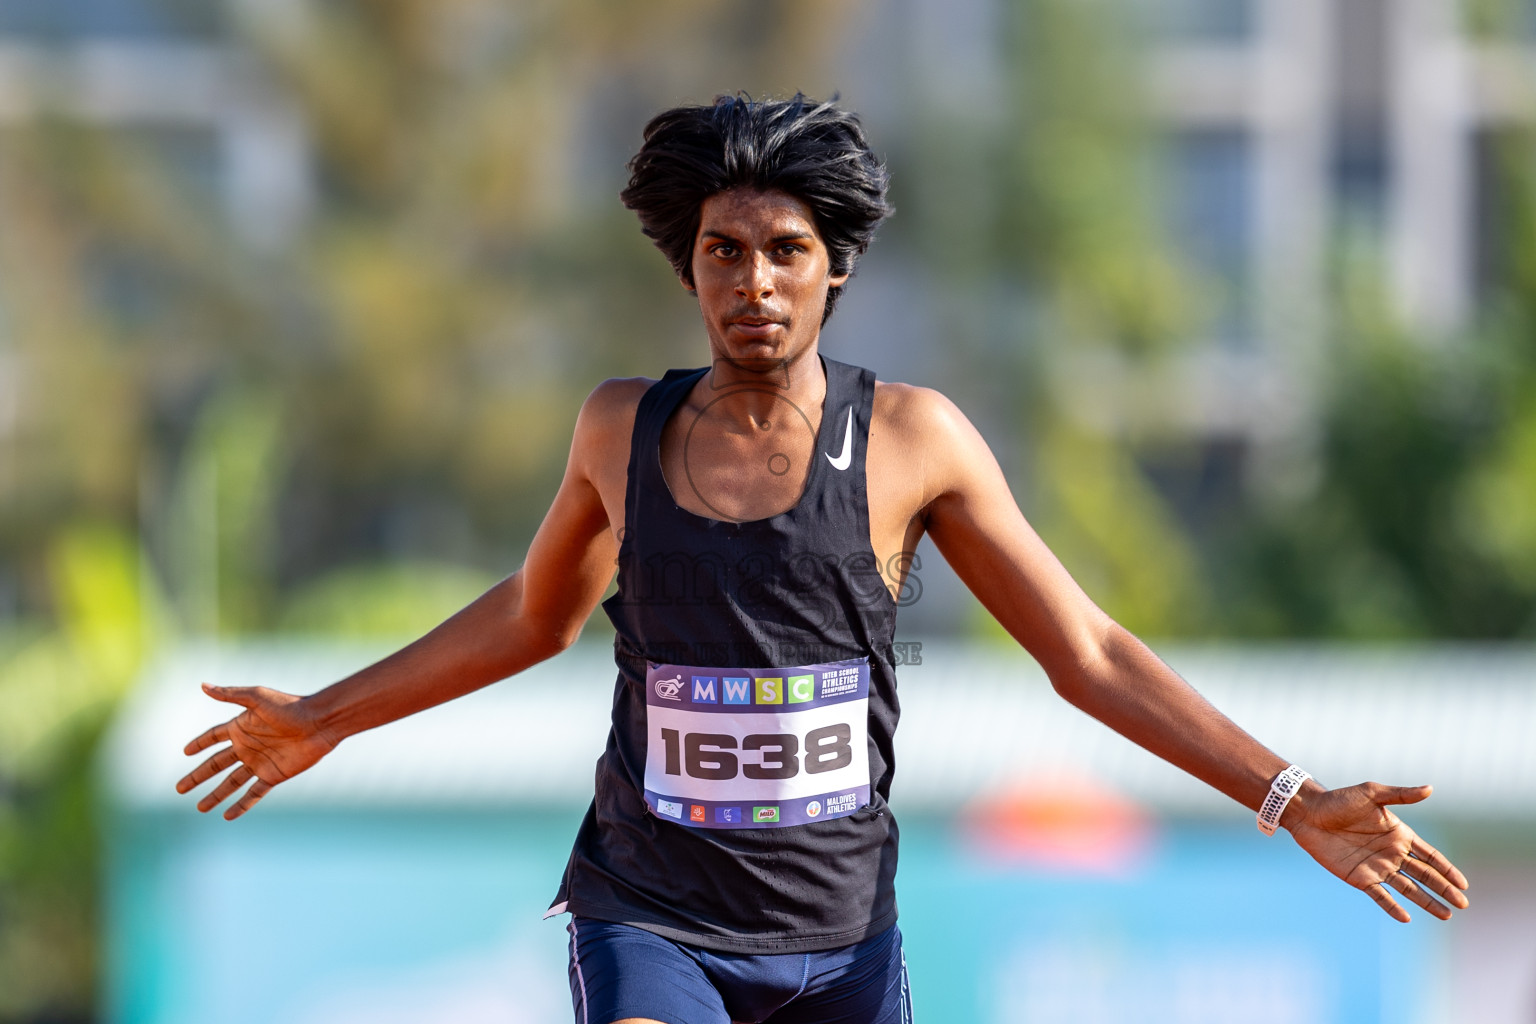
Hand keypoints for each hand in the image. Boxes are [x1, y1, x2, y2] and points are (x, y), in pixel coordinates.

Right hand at [175, 683, 337, 819]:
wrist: (319, 723)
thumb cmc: (290, 706)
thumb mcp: (257, 698)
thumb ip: (230, 695)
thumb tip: (203, 685)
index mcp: (241, 727)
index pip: (213, 737)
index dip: (200, 744)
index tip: (186, 752)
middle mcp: (248, 746)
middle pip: (216, 764)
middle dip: (198, 776)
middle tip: (179, 789)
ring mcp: (260, 762)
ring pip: (231, 783)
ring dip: (216, 795)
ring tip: (200, 808)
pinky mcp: (273, 775)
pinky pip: (254, 793)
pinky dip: (241, 805)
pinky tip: (227, 816)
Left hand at [1286, 781, 1469, 921]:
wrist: (1308, 813)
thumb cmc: (1338, 800)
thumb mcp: (1371, 794)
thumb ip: (1400, 795)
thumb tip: (1430, 788)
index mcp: (1399, 834)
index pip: (1430, 856)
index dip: (1447, 870)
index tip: (1464, 885)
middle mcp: (1392, 853)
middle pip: (1424, 875)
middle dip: (1444, 889)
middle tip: (1463, 905)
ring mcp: (1377, 867)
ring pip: (1408, 889)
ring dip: (1427, 902)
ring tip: (1446, 916)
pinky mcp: (1359, 878)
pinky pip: (1380, 896)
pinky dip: (1393, 907)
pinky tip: (1407, 918)